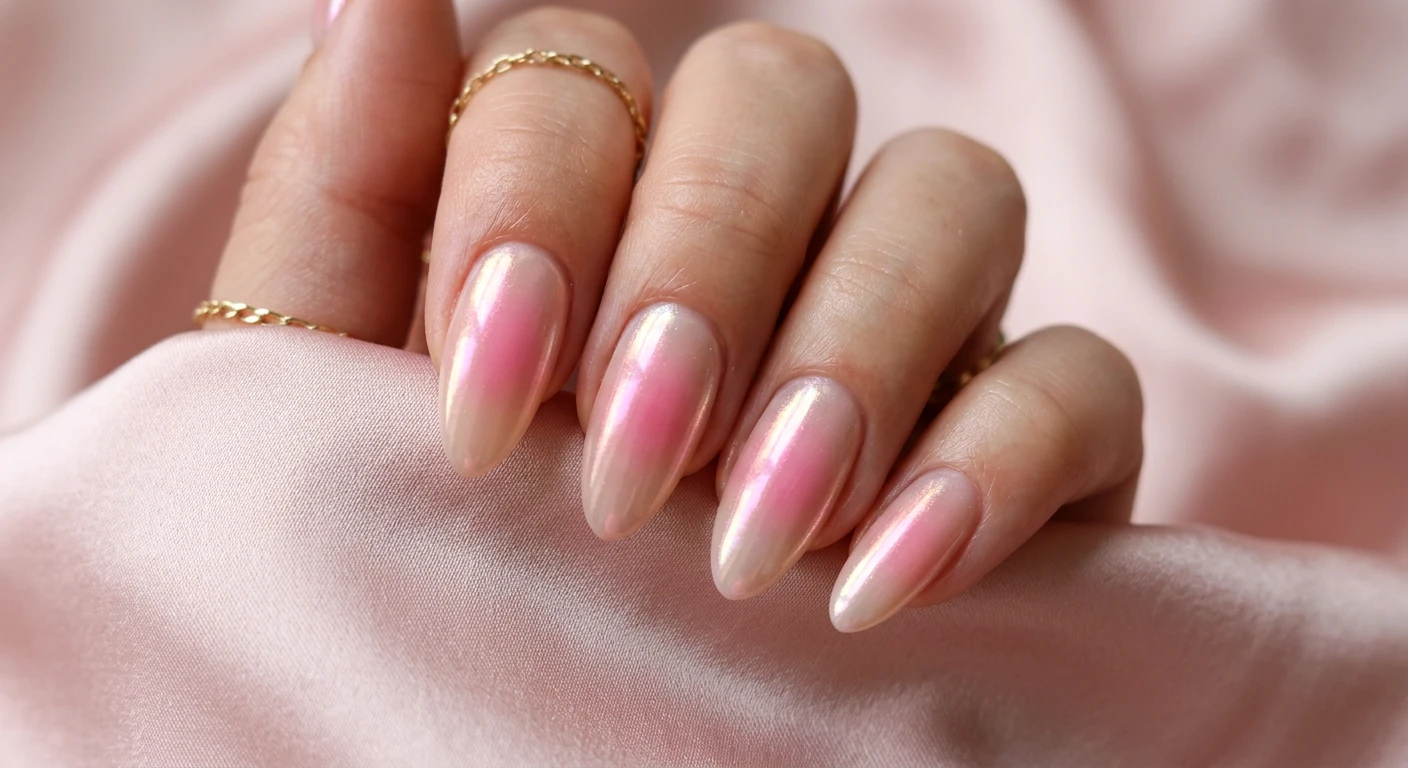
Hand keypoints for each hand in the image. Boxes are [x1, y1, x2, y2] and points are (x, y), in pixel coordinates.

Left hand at [205, 1, 1142, 630]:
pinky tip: (882, 581)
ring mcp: (906, 316)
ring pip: (952, 190)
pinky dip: (995, 461)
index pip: (584, 69)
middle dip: (704, 263)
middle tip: (627, 466)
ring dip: (854, 352)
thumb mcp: (340, 395)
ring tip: (753, 539)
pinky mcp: (1027, 437)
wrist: (530, 731)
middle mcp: (753, 224)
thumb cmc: (428, 556)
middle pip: (782, 91)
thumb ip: (345, 188)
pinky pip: (1080, 375)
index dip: (535, 201)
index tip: (485, 404)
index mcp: (584, 194)